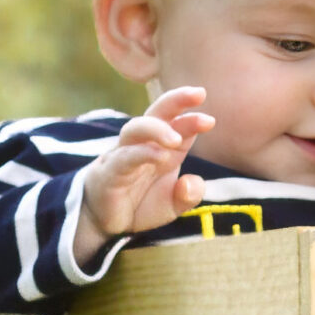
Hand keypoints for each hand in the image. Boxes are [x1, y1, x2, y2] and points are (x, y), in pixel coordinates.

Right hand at [72, 87, 214, 266]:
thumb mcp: (172, 205)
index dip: (192, 118)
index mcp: (164, 147)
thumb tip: (192, 182)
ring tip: (176, 139)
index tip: (210, 121)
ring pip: (136, 128)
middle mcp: (144, 144)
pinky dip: (142, 153)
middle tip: (199, 93)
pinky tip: (160, 157)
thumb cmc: (140, 204)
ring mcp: (124, 155)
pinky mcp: (109, 172)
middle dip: (176, 99)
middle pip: (157, 113)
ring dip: (158, 128)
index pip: (178, 124)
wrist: (104, 221)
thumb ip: (187, 195)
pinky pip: (124, 157)